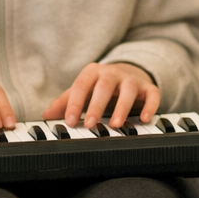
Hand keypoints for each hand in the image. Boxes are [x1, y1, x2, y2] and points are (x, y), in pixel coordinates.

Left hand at [43, 62, 159, 129]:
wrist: (129, 73)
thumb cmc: (100, 86)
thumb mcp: (83, 91)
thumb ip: (66, 102)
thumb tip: (46, 114)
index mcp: (92, 72)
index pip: (81, 85)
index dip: (75, 103)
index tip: (71, 121)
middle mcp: (112, 73)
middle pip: (104, 86)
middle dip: (97, 105)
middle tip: (91, 124)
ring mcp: (131, 79)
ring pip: (128, 89)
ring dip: (122, 107)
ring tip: (115, 125)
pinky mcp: (148, 88)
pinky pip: (152, 95)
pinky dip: (149, 106)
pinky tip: (144, 119)